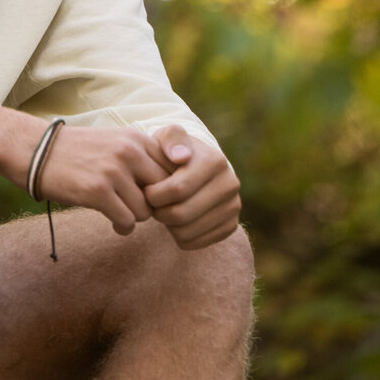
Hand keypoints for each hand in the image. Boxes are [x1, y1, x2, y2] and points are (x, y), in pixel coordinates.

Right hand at [0, 107, 170, 237]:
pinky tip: (112, 222)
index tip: (152, 198)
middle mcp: (129, 151)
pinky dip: (122, 227)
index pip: (173, 172)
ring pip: (146, 212)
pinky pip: (126, 222)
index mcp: (136, 138)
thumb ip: (144, 160)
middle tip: (138, 210)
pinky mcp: (98, 190)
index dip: (166, 191)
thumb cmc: (80, 152)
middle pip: (164, 194)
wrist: (36, 151)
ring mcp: (113, 170)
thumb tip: (175, 192)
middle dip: (153, 206)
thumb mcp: (116, 143)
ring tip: (119, 212)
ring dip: (134, 217)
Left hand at [141, 126, 241, 249]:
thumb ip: (171, 139)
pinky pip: (196, 243)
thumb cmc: (174, 152)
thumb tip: (181, 156)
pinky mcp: (231, 225)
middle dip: (159, 211)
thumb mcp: (168, 137)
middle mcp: (229, 184)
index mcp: (214, 161)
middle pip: (182, 214)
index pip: (178, 189)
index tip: (145, 190)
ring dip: (167, 225)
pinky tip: (175, 221)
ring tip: (162, 210)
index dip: (154, 195)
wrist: (197, 167)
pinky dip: (179, 236)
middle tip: (152, 205)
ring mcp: (233, 206)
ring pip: (187, 231)